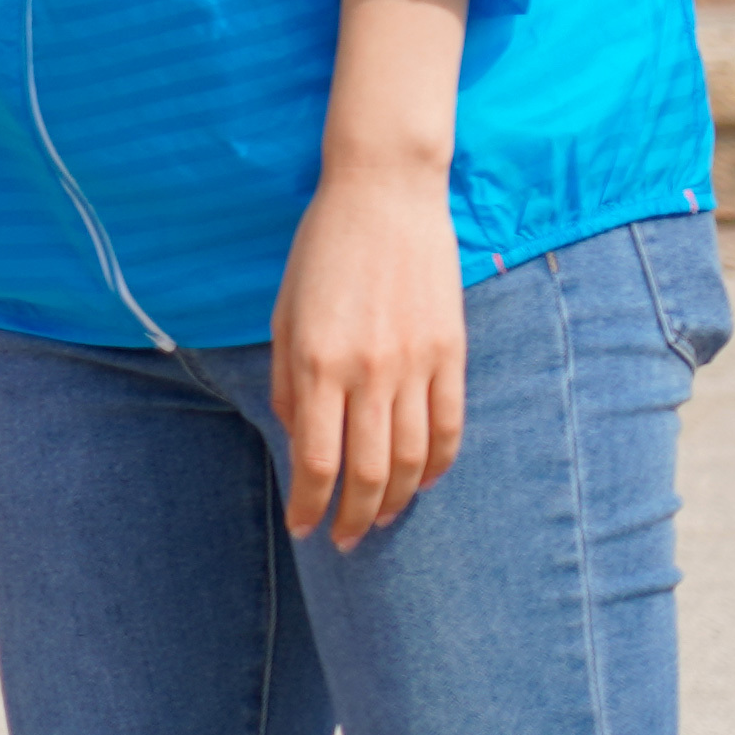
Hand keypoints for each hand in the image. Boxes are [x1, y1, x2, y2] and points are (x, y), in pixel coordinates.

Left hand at [273, 157, 465, 547]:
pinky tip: (422, 482)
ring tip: (379, 519)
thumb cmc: (321, 250)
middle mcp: (368, 372)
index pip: (316, 460)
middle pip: (368, 472)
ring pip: (413, 459)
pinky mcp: (451, 354)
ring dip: (395, 499)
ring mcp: (415, 365)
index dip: (310, 504)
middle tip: (342, 539)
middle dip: (352, 516)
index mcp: (317, 362)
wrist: (384, 194)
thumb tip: (296, 436)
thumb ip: (288, 380)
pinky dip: (438, 465)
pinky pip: (449, 426)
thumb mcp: (284, 312)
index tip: (303, 527)